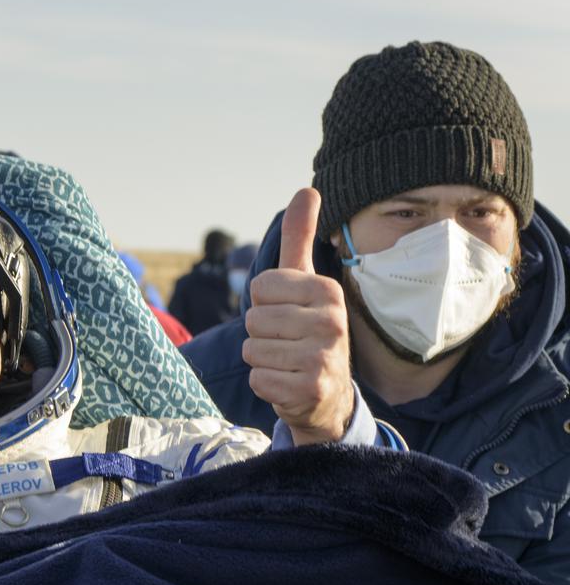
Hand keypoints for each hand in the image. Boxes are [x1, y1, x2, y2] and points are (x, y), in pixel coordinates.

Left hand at [242, 187, 353, 444]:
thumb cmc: (308, 330)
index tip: (287, 314)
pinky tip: (287, 383)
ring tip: (287, 361)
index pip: (259, 288)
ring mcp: (324, 358)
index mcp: (327, 291)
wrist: (328, 395)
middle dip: (261, 334)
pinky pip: (257, 378)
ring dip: (262, 359)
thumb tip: (307, 189)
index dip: (263, 304)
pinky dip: (264, 383)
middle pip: (253, 320)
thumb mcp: (304, 283)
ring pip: (252, 350)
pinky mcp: (310, 389)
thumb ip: (299, 239)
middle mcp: (332, 322)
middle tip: (287, 343)